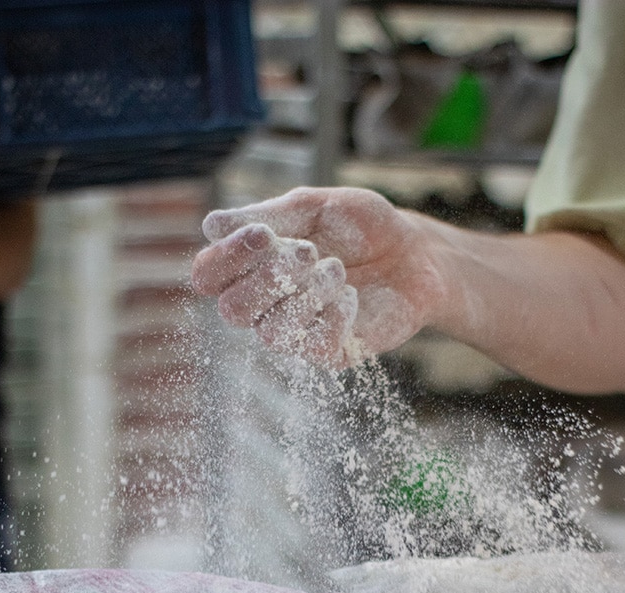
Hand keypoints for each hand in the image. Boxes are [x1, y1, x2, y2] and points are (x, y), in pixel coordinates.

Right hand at [191, 186, 444, 367]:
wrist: (416, 254)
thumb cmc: (362, 228)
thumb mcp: (315, 208)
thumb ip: (269, 216)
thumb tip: (211, 225)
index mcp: (252, 267)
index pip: (208, 276)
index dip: (225, 259)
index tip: (261, 233)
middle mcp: (266, 305)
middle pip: (232, 311)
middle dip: (267, 279)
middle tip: (308, 250)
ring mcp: (297, 333)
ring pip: (271, 333)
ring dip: (305, 295)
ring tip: (337, 269)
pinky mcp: (329, 353)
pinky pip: (313, 346)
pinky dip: (333, 314)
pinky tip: (352, 295)